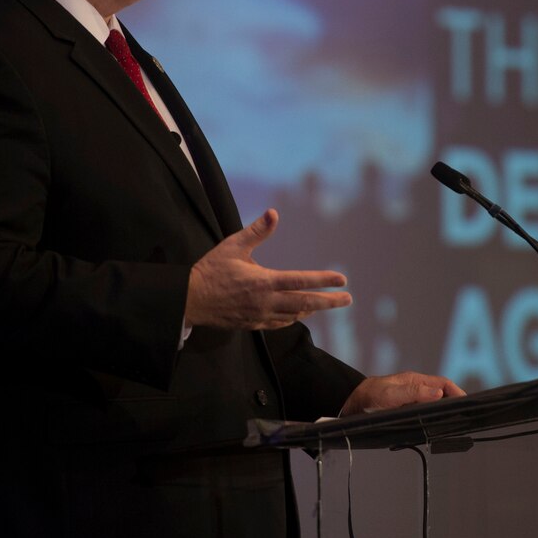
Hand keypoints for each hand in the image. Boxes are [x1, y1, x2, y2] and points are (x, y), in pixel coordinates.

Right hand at [186, 209, 350, 329]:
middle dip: (328, 301)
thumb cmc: (210, 270)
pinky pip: (279, 323)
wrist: (189, 300)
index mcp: (263, 281)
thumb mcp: (233, 246)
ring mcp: (260, 315)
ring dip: (313, 309)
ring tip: (327, 304)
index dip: (324, 280)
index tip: (342, 280)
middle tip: (347, 300)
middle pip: (305, 303)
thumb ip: (256, 231)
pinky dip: (294, 318)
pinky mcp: (253, 324)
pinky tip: (300, 313)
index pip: (301, 281)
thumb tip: (273, 213)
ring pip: (294, 315)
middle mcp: (266, 301)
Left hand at [340, 372, 465, 415]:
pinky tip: (433, 426)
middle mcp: (415, 388)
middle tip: (463, 416)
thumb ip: (414, 393)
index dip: (457, 392)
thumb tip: (438, 394)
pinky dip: (432, 416)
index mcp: (415, 380)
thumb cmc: (369, 396)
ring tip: (452, 423)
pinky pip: (423, 411)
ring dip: (443, 410)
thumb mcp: (391, 395)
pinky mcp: (404, 408)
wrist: (351, 402)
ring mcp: (410, 398)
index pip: (443, 384)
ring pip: (433, 403)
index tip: (466, 403)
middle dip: (454, 402)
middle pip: (441, 393)